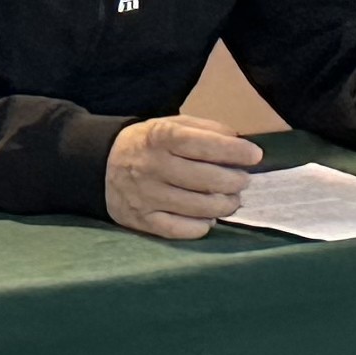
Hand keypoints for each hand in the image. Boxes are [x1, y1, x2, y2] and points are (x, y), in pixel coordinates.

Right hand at [105, 115, 261, 239]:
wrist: (100, 165)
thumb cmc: (147, 143)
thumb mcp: (170, 124)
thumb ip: (204, 129)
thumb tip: (237, 140)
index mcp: (160, 137)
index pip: (203, 145)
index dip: (234, 150)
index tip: (255, 155)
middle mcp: (152, 167)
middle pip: (205, 179)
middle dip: (234, 181)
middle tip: (243, 181)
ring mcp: (146, 196)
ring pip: (197, 207)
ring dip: (224, 205)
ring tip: (232, 200)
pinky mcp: (141, 220)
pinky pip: (179, 230)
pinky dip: (201, 226)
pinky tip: (209, 219)